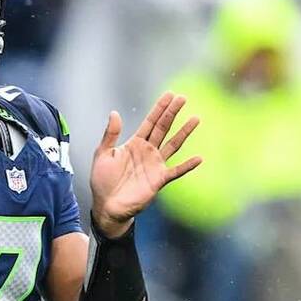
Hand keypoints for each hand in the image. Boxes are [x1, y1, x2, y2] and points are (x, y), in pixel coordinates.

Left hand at [89, 91, 200, 238]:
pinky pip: (176, 171)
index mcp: (135, 143)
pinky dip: (187, 166)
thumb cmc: (103, 181)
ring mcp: (155, 165)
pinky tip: (198, 159)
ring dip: (184, 132)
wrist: (107, 205)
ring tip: (195, 119)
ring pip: (173, 145)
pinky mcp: (159, 180)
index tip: (170, 95)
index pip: (150, 122)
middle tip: (183, 98)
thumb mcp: (102, 154)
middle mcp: (148, 151)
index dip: (159, 108)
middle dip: (173, 113)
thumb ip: (110, 134)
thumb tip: (114, 113)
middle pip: (163, 128)